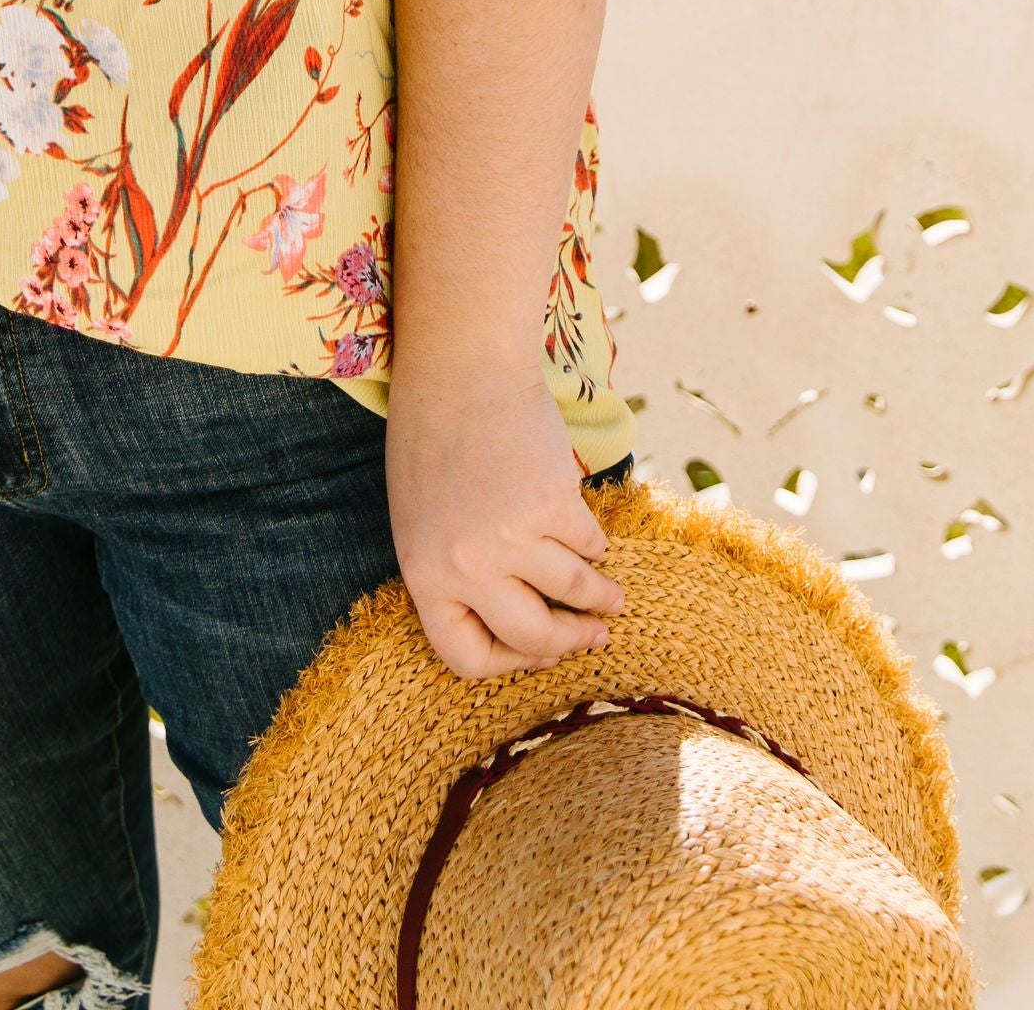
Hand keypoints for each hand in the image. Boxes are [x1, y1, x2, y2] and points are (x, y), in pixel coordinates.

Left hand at [385, 367, 626, 679]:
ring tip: (613, 600)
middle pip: (534, 638)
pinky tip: (596, 543)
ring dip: (601, 600)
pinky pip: (588, 543)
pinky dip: (596, 545)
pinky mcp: (552, 504)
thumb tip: (520, 628)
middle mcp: (466, 567)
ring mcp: (512, 537)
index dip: (508, 664)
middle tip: (594, 637)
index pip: (466, 658)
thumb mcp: (419, 520)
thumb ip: (455, 572)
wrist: (460, 370)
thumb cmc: (432, 438)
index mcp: (424, 575)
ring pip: (574, 592)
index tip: (536, 653)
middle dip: (571, 643)